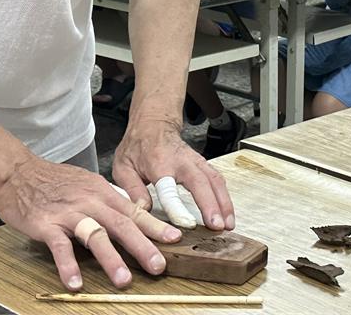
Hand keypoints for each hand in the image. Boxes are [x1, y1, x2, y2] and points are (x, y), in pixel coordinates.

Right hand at [0, 154, 181, 291]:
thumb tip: (130, 214)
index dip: (154, 226)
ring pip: (95, 235)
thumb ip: (107, 200)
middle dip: (143, 246)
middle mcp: (89, 201)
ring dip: (111, 259)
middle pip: (121, 224)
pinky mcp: (46, 224)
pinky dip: (68, 265)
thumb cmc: (52, 180)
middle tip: (159, 265)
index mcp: (101, 192)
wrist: (17, 171)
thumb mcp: (86, 184)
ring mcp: (68, 213)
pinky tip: (74, 283)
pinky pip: (59, 247)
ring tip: (124, 280)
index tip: (174, 239)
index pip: (133, 211)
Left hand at [113, 116, 233, 232]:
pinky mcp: (203, 164)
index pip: (169, 188)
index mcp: (158, 164)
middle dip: (211, 205)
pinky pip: (218, 179)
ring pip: (215, 180)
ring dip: (224, 203)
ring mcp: (195, 161)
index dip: (177, 207)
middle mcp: (181, 161)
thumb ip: (132, 190)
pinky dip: (225, 197)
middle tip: (218, 227)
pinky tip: (228, 214)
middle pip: (201, 182)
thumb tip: (143, 213)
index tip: (186, 224)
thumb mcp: (123, 167)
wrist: (153, 124)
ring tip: (228, 225)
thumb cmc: (137, 147)